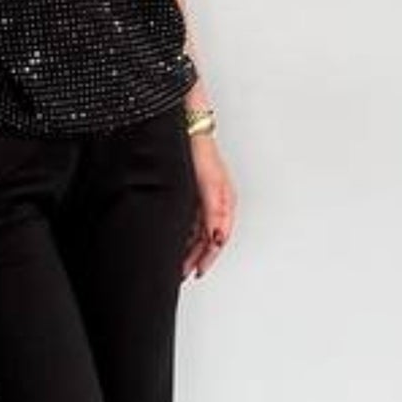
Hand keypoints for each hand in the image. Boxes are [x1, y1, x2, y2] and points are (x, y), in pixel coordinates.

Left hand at [184, 130, 234, 277]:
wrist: (184, 128)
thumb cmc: (197, 150)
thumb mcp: (208, 185)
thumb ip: (215, 212)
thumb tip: (217, 239)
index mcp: (225, 201)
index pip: (217, 239)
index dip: (207, 258)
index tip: (197, 271)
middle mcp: (217, 202)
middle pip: (208, 239)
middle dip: (197, 258)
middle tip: (183, 273)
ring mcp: (206, 198)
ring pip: (199, 232)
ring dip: (190, 249)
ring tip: (178, 263)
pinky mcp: (195, 193)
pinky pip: (192, 222)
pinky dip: (185, 235)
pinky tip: (176, 242)